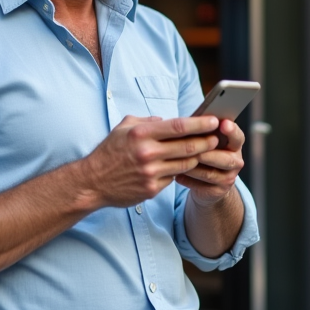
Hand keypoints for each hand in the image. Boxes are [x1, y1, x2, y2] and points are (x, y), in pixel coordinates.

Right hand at [81, 115, 220, 208]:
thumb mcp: (124, 128)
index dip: (200, 123)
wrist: (92, 182)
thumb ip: (147, 121)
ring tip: (205, 151)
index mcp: (141, 134)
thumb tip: (168, 120)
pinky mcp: (152, 189)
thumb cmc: (109, 152)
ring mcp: (150, 173)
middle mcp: (147, 153)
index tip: (214, 121)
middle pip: (188, 146)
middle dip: (206, 141)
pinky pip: (174, 178)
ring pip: (185, 164)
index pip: (178, 126)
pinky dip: (180, 172)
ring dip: (197, 157)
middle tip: (217, 137)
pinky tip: (183, 167)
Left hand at [176, 119, 244, 205]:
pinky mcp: (218, 191)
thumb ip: (204, 132)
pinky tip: (176, 175)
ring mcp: (228, 178)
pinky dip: (187, 180)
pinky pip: (201, 186)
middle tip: (194, 149)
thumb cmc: (204, 154)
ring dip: (192, 167)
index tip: (223, 123)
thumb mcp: (207, 141)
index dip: (231, 131)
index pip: (237, 137)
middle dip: (208, 154)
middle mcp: (236, 161)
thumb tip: (191, 120)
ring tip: (177, 161)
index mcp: (235, 145)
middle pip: (225, 158)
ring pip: (210, 173)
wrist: (207, 184)